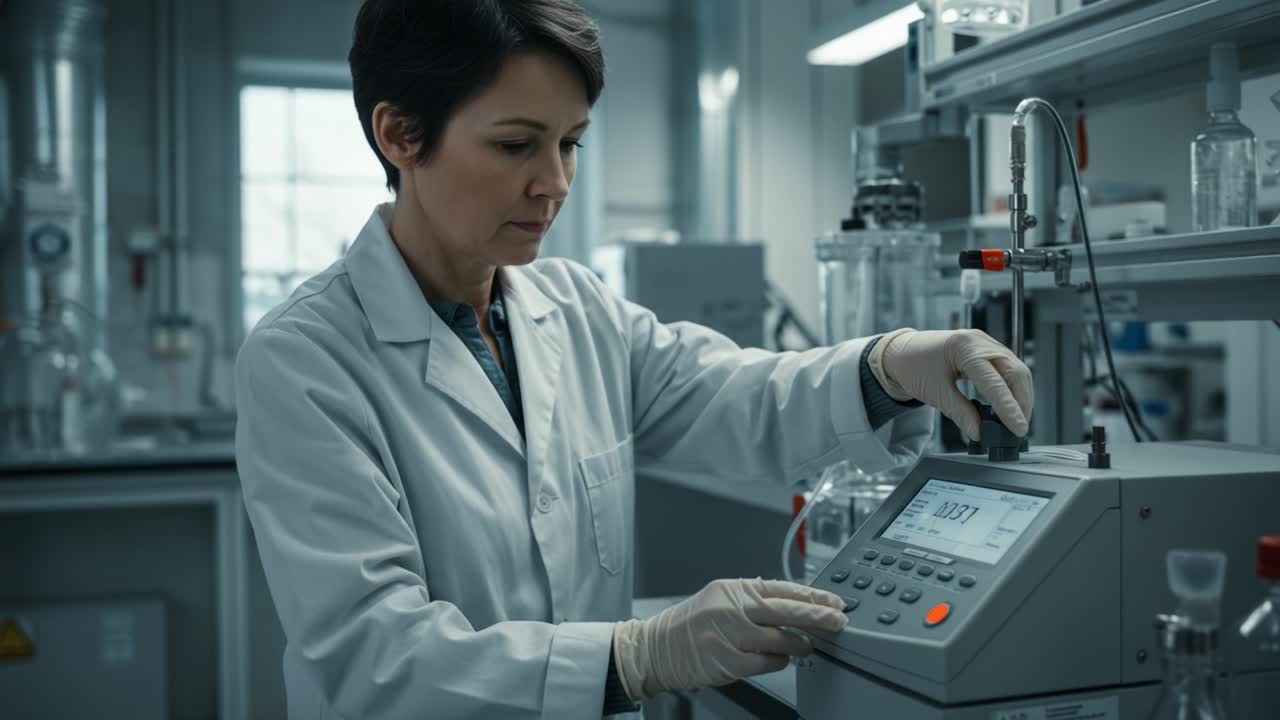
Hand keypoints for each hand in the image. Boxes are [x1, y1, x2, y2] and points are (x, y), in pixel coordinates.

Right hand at [612, 578, 847, 700]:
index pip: (783, 588)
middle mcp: (734, 608)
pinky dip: (779, 661)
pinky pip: (768, 663)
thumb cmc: (689, 624)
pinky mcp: (729, 662)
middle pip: (788, 610)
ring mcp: (731, 636)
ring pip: (782, 639)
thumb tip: (791, 601)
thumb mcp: (719, 597)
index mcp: (734, 589)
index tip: (834, 602)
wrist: (656, 648)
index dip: (813, 596)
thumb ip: (751, 597)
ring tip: (806, 644)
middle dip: (819, 617)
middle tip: (839, 621)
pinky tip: (780, 658)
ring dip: (801, 643)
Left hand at [870, 328, 1032, 440]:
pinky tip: (1009, 405)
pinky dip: (1012, 388)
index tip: (1018, 428)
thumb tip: (979, 433)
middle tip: (1019, 428)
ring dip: (1020, 396)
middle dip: (1021, 402)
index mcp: (964, 347)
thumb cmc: (913, 366)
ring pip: (1016, 370)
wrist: (902, 352)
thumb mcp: (934, 393)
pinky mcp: (987, 349)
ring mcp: (985, 343)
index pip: (995, 381)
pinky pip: (1008, 368)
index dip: (1009, 407)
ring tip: (1016, 420)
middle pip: (1015, 372)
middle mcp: (980, 341)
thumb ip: (960, 413)